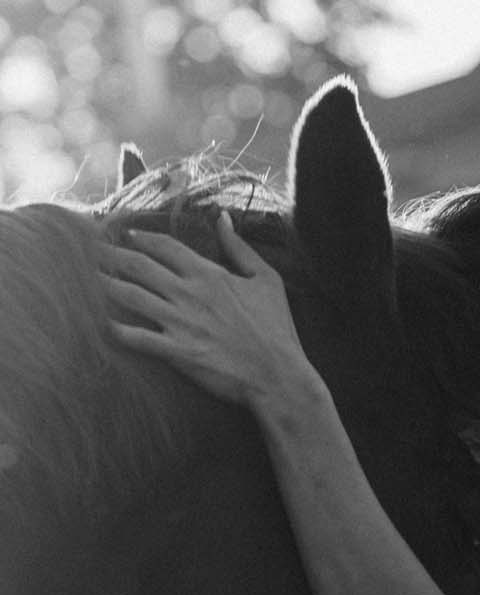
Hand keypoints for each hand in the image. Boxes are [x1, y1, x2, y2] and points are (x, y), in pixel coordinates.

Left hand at [97, 212, 309, 407]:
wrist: (279, 376)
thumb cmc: (278, 330)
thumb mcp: (267, 281)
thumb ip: (240, 248)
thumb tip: (223, 218)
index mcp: (209, 274)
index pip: (165, 247)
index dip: (142, 238)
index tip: (126, 235)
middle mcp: (189, 294)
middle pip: (139, 266)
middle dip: (111, 256)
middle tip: (90, 251)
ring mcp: (181, 323)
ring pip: (133, 297)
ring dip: (106, 286)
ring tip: (85, 281)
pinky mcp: (179, 352)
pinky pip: (140, 339)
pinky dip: (120, 331)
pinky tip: (104, 325)